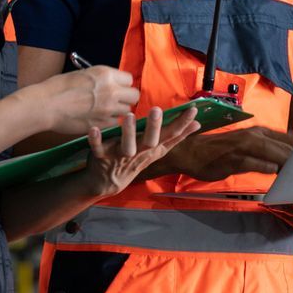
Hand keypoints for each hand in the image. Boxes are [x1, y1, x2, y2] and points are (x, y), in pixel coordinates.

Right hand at [28, 66, 141, 136]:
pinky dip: (109, 122)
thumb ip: (102, 78)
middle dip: (126, 98)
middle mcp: (111, 91)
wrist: (46, 105)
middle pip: (134, 95)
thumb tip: (113, 82)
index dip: (123, 84)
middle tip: (116, 100)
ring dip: (118, 111)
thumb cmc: (59, 87)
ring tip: (104, 110)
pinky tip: (97, 118)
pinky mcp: (102, 125)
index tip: (117, 87)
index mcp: (106, 74)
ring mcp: (108, 109)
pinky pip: (115, 123)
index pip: (129, 79)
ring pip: (126, 111)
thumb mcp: (84, 73)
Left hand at [80, 105, 201, 197]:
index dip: (182, 124)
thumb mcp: (158, 150)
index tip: (192, 109)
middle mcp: (139, 152)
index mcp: (153, 148)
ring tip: (130, 116)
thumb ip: (176, 136)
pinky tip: (94, 128)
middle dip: (154, 127)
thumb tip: (198, 123)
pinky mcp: (102, 156)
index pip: (171, 136)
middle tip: (157, 110)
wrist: (108, 183)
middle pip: (149, 141)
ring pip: (126, 145)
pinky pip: (98, 148)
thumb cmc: (135, 160)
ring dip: (128, 132)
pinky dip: (96, 139)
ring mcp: (120, 156)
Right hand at [161, 125, 292, 181]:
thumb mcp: (247, 146)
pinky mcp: (233, 159)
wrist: (191, 152)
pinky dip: (267, 170)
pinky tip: (277, 178)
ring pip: (273, 152)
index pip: (290, 139)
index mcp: (260, 132)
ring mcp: (243, 146)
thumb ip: (267, 151)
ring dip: (288, 164)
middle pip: (285, 146)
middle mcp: (254, 135)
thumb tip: (289, 161)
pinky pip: (254, 164)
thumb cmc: (222, 151)